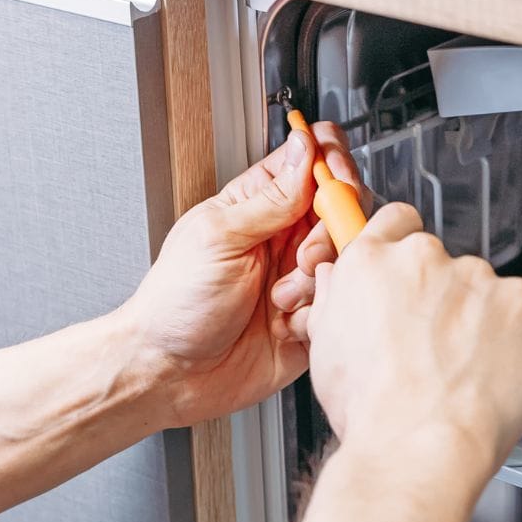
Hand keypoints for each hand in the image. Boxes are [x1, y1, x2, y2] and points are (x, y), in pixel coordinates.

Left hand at [122, 123, 366, 427]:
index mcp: (259, 205)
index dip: (333, 166)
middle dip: (329, 234)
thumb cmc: (177, 304)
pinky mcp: (312, 318)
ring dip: (318, 281)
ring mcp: (302, 279)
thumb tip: (306, 148)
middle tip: (301, 258)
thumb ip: (272, 196)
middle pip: (343, 210)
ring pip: (346, 260)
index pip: (314, 160)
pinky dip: (319, 315)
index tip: (332, 188)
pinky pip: (341, 306)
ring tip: (281, 299)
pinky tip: (287, 325)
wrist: (174, 373)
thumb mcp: (220, 237)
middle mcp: (286, 238)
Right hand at [304, 203, 521, 490]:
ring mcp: (475, 278)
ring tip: (461, 371)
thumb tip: (341, 282)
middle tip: (433, 347)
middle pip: (441, 263)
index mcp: (371, 264)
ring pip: (482, 290)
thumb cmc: (374, 413)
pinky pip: (520, 310)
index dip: (404, 248)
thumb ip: (338, 301)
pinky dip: (513, 336)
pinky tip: (491, 371)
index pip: (396, 222)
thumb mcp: (326, 351)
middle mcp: (423, 259)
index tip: (410, 273)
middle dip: (441, 298)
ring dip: (477, 319)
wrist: (420, 447)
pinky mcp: (519, 302)